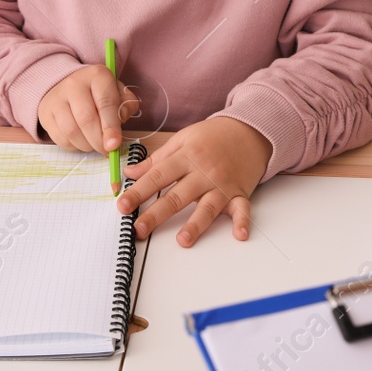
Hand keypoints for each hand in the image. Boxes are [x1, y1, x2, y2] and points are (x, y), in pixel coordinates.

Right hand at [37, 63, 138, 153]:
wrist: (67, 85)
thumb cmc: (98, 92)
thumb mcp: (118, 92)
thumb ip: (126, 106)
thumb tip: (120, 123)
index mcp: (97, 75)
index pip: (105, 103)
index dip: (111, 127)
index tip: (114, 145)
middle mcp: (74, 84)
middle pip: (86, 119)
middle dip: (99, 141)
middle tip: (107, 151)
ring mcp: (56, 98)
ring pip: (71, 131)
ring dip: (87, 145)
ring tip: (95, 145)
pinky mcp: (45, 113)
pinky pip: (60, 138)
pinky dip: (74, 146)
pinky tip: (82, 141)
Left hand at [116, 117, 271, 247]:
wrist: (248, 130)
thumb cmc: (213, 136)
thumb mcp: (182, 140)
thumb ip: (157, 159)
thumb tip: (130, 172)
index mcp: (186, 157)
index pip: (158, 176)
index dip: (138, 191)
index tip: (122, 205)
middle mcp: (203, 172)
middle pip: (177, 196)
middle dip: (156, 214)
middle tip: (139, 229)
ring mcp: (222, 184)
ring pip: (207, 206)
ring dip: (196, 224)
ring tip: (183, 240)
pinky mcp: (239, 193)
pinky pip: (242, 208)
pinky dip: (243, 221)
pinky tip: (240, 234)